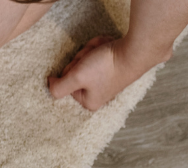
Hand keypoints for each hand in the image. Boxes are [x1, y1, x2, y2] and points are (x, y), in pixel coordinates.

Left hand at [48, 36, 166, 110]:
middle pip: (75, 70)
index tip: (82, 67)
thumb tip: (50, 84)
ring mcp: (106, 79)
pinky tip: (109, 46)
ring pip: (85, 59)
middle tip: (94, 57)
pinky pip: (97, 52)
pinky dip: (100, 46)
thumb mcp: (76, 77)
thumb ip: (58, 87)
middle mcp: (98, 93)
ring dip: (91, 50)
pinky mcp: (113, 66)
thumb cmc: (107, 66)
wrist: (137, 50)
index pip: (65, 82)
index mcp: (89, 101)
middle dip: (82, 57)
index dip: (71, 69)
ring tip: (103, 50)